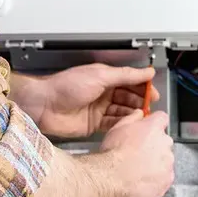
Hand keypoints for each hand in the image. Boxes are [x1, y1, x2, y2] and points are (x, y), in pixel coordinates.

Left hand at [9, 63, 159, 138]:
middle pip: (128, 97)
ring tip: (141, 117)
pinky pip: (113, 124)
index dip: (142, 86)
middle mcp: (102, 93)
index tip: (153, 92)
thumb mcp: (99, 76)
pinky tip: (129, 125)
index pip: (129, 80)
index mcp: (104, 77)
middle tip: (149, 107)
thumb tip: (145, 71)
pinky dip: (122, 124)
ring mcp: (98, 109)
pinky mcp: (94, 124)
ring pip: (122, 112)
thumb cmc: (64, 87)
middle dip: (139, 102)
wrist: (44, 105)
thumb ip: (124, 75)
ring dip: (132, 114)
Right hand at [100, 110, 174, 196]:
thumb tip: (139, 114)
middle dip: (154, 145)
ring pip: (165, 159)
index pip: (162, 118)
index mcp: (154, 127)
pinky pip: (165, 176)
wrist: (113, 177)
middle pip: (163, 140)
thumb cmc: (114, 153)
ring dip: (156, 162)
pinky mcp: (167, 179)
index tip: (149, 128)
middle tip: (138, 152)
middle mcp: (164, 143)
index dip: (154, 123)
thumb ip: (132, 118)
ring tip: (138, 168)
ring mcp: (168, 162)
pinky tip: (142, 178)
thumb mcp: (117, 127)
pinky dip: (156, 177)